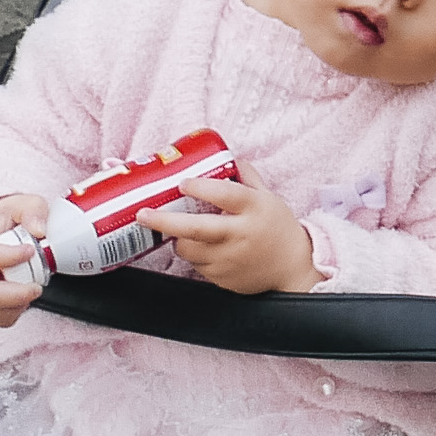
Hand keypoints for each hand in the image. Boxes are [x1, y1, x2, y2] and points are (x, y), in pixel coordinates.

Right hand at [0, 193, 51, 325]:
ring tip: (29, 289)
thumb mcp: (18, 204)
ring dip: (16, 305)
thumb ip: (32, 210)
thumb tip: (39, 230)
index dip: (9, 257)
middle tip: (36, 287)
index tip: (30, 251)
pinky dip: (12, 314)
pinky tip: (20, 298)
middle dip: (15, 294)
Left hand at [153, 173, 319, 294]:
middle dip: (164, 221)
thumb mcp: (268, 197)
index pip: (224, 195)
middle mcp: (240, 235)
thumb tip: (226, 156)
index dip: (200, 188)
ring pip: (190, 249)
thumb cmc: (278, 228)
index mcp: (253, 209)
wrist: (292, 268)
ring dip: (179, 238)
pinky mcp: (223, 278)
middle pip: (196, 229)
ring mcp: (230, 260)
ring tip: (180, 230)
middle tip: (142, 214)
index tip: (182, 183)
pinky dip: (194, 254)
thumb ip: (246, 177)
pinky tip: (203, 247)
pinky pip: (197, 265)